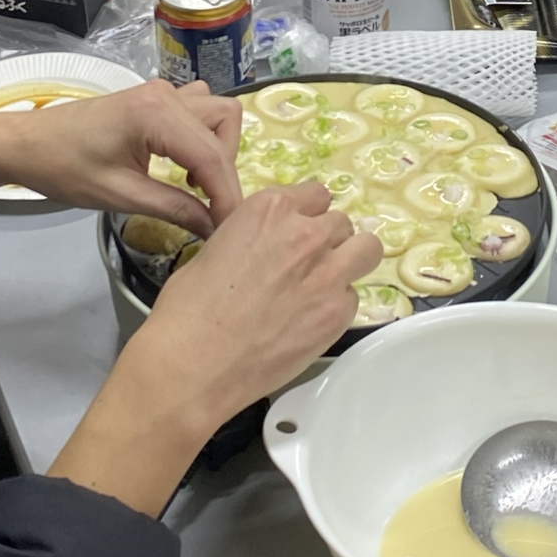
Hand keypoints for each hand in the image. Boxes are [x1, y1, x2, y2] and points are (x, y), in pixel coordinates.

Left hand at [0, 78, 241, 231]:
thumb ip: (173, 208)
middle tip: (210, 207)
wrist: (25, 144)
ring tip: (196, 185)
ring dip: (217, 148)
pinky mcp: (153, 99)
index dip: (228, 196)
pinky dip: (202, 136)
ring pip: (216, 113)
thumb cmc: (63, 168)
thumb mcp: (119, 195)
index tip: (232, 229)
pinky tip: (183, 164)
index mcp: (156, 114)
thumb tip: (213, 227)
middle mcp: (166, 95)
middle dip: (226, 169)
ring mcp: (161, 92)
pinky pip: (197, 110)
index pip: (213, 157)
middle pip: (225, 125)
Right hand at [144, 183, 380, 422]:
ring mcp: (328, 274)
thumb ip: (253, 238)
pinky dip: (337, 306)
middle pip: (342, 223)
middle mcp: (306, 234)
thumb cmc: (189, 309)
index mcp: (270, 210)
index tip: (297, 233)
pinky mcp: (338, 314)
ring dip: (349, 262)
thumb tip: (265, 248)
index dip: (306, 215)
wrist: (195, 362)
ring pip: (367, 250)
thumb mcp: (214, 249)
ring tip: (325, 284)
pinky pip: (352, 298)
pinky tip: (310, 321)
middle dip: (328, 240)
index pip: (315, 194)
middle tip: (307, 265)